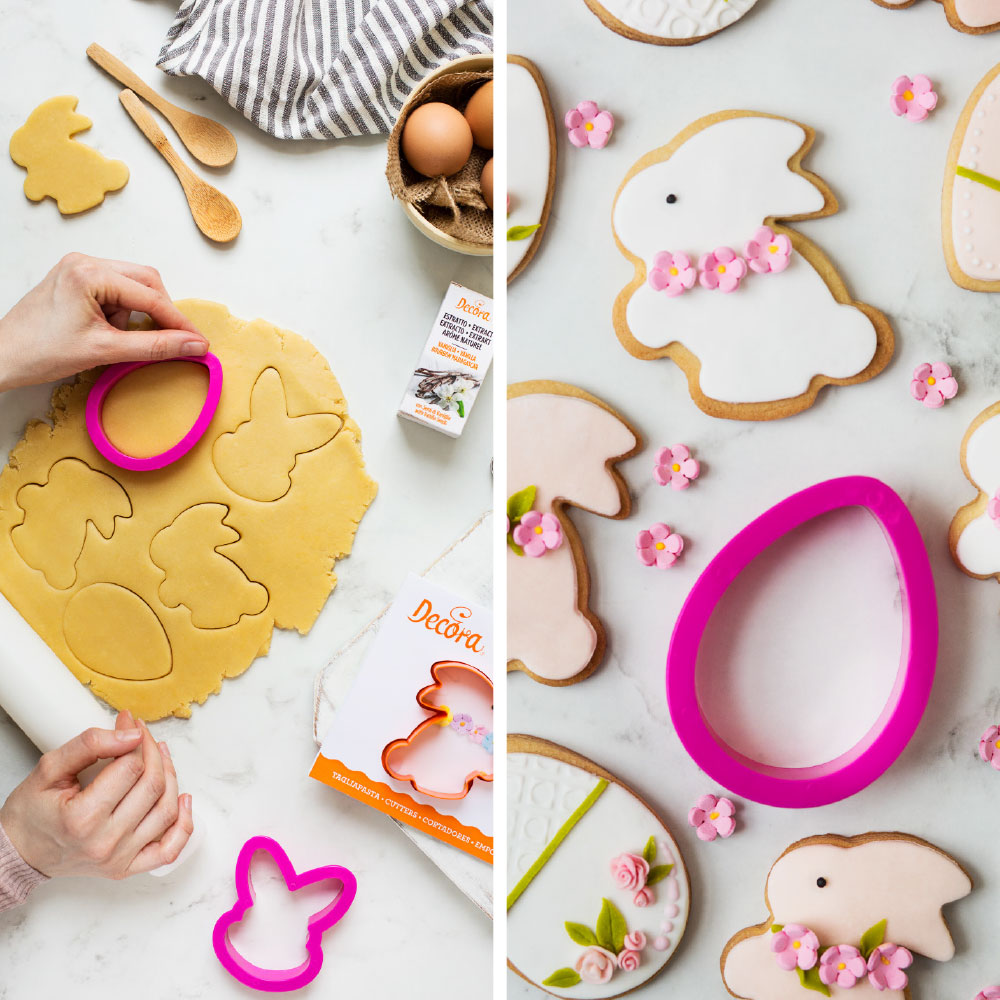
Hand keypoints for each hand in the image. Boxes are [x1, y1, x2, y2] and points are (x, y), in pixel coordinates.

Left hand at [0, 253, 208, 391]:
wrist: (3, 356)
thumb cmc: (41, 352)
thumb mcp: (105, 351)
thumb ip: (155, 346)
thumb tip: (194, 345)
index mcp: (89, 273)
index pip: (150, 295)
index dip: (178, 322)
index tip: (199, 343)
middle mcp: (85, 261)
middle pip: (146, 281)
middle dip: (160, 313)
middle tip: (170, 341)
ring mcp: (79, 267)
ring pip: (134, 285)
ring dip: (138, 314)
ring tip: (117, 338)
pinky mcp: (76, 279)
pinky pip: (117, 290)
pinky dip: (123, 312)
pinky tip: (108, 331)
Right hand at [0, 711, 193, 878]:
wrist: (20, 852)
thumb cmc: (31, 813)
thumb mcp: (50, 769)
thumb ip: (89, 745)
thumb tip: (131, 734)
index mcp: (82, 819)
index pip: (131, 768)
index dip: (135, 739)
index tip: (129, 723)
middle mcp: (105, 843)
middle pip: (152, 786)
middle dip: (154, 752)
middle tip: (144, 735)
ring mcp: (119, 859)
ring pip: (166, 810)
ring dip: (171, 776)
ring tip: (160, 756)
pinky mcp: (127, 867)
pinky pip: (169, 849)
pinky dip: (184, 824)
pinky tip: (184, 799)